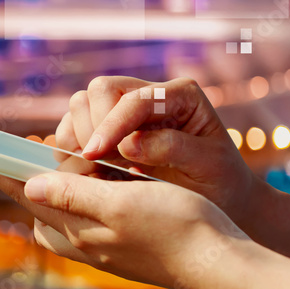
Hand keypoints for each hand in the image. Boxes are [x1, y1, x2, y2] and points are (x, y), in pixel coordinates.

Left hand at [0, 169, 252, 288]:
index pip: (23, 192)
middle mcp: (79, 239)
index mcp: (74, 228)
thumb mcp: (120, 205)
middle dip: (25, 172)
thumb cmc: (176, 228)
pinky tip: (93, 177)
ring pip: (59, 205)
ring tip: (57, 157)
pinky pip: (82, 211)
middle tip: (22, 147)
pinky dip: (78, 190)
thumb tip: (29, 186)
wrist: (219, 262)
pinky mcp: (116, 241)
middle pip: (37, 199)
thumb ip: (72, 196)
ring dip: (53, 180)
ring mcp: (98, 243)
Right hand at [57, 76, 258, 225]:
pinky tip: (85, 169)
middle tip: (97, 161)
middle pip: (101, 89)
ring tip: (92, 166)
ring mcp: (126, 111)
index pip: (135, 98)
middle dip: (93, 125)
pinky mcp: (108, 129)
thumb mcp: (208, 165)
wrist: (219, 199)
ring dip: (79, 135)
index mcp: (180, 95)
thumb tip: (128, 144)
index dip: (112, 124)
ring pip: (82, 103)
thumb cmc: (219, 181)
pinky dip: (70, 145)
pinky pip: (74, 125)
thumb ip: (172, 148)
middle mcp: (149, 95)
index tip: (96, 155)